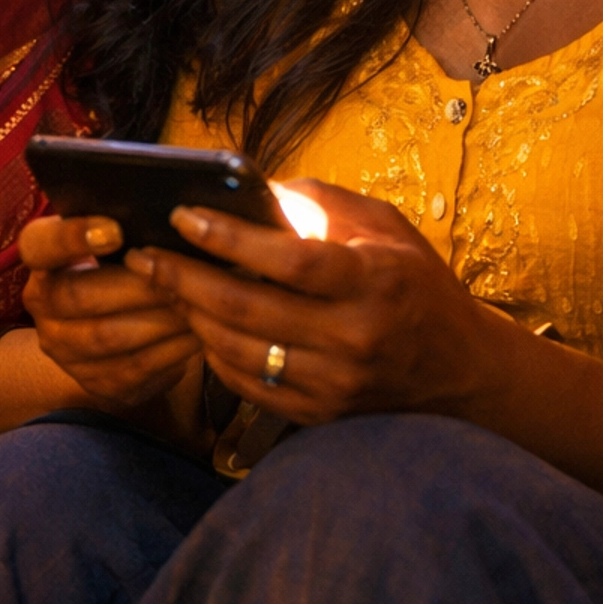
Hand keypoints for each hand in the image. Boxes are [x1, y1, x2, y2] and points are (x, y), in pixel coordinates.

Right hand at [20, 213, 204, 423]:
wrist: (118, 330)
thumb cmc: (127, 264)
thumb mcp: (120, 238)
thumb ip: (132, 224)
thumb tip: (178, 211)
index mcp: (42, 257)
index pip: (39, 244)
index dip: (72, 237)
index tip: (117, 230)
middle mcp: (42, 304)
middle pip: (76, 296)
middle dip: (134, 285)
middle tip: (182, 273)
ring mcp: (64, 350)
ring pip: (107, 337)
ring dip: (157, 318)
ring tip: (199, 301)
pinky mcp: (96, 382)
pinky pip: (133, 368)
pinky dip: (170, 349)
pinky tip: (200, 332)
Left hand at [125, 184, 502, 427]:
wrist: (459, 371)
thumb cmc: (417, 284)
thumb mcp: (385, 228)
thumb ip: (321, 205)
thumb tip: (256, 189)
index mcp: (374, 282)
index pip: (290, 261)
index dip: (230, 239)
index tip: (184, 217)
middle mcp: (354, 338)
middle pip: (248, 310)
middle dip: (183, 278)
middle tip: (143, 254)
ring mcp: (335, 383)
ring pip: (239, 351)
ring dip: (190, 315)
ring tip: (161, 284)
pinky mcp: (320, 414)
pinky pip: (249, 385)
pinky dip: (215, 353)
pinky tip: (197, 323)